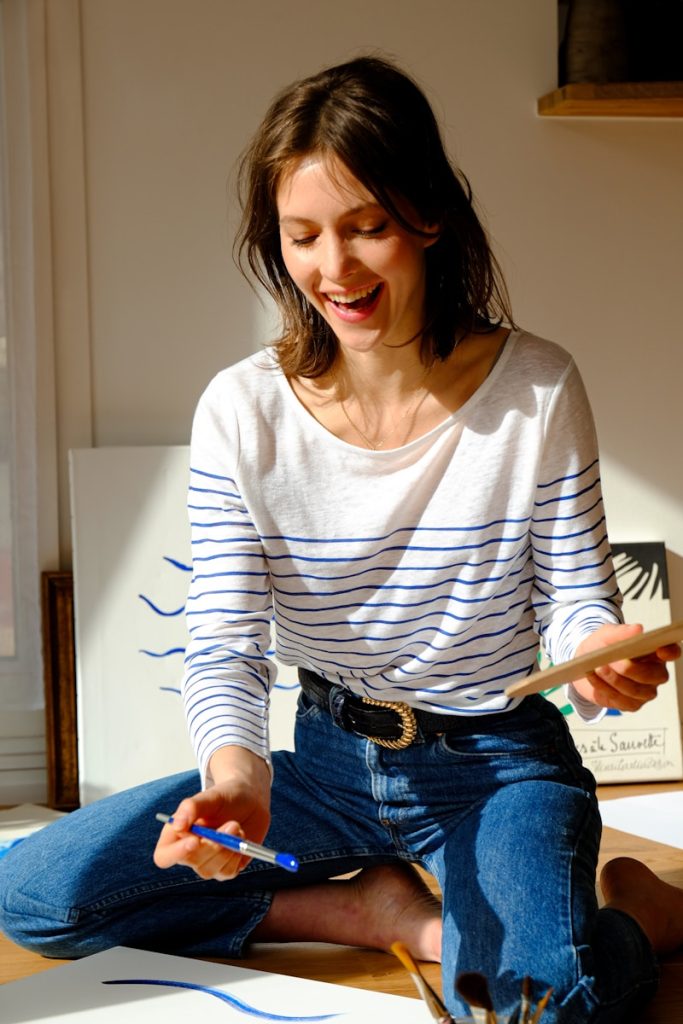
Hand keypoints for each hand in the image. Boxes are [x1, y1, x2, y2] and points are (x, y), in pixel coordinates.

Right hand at [153, 746, 270, 880]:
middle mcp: (189, 853)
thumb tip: (177, 825)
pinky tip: (240, 837)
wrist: (250, 801)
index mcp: (176, 835)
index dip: (176, 853)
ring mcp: (207, 864)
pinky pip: (228, 872)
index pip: (164, 856)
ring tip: (236, 825)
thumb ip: (191, 807)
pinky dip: (237, 853)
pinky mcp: (225, 869)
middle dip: (213, 845)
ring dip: (228, 847)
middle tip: (232, 824)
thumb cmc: (225, 797)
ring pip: (211, 869)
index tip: (195, 840)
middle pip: (192, 862)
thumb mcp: (210, 796)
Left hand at [571, 622, 680, 711]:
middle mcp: (655, 673)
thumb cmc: (602, 647)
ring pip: (635, 690)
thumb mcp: (606, 634)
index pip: (672, 652)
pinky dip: (604, 687)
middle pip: (654, 675)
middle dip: (632, 669)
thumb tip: (638, 629)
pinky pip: (620, 700)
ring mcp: (645, 691)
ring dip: (614, 679)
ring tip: (598, 668)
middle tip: (613, 660)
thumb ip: (621, 632)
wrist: (584, 663)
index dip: (670, 652)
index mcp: (654, 652)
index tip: (660, 650)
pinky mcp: (631, 704)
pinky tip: (592, 677)